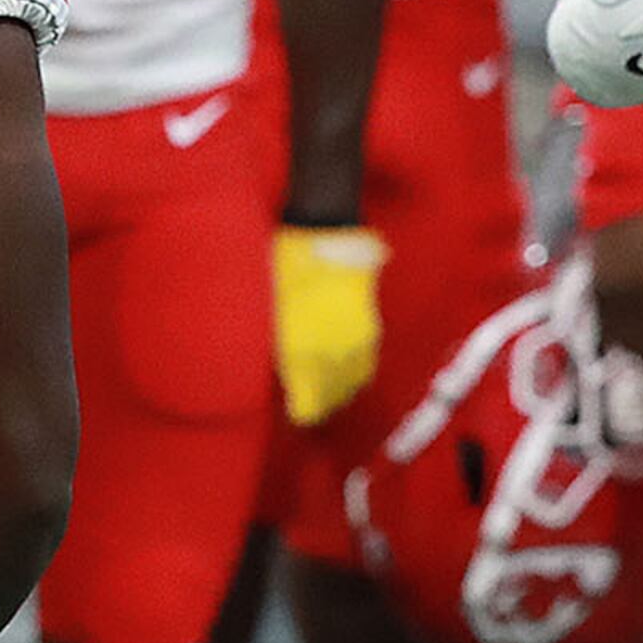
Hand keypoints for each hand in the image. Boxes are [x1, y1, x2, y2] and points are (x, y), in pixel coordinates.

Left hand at [274, 224, 385, 425]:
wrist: (325, 229)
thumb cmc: (286, 263)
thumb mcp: (272, 305)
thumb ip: (278, 342)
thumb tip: (280, 368)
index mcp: (303, 349)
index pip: (308, 400)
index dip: (302, 411)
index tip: (295, 414)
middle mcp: (333, 351)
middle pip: (332, 396)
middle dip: (321, 404)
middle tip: (309, 407)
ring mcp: (356, 339)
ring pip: (353, 382)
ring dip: (340, 391)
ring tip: (329, 394)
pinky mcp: (370, 325)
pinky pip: (366, 363)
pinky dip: (355, 373)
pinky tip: (346, 371)